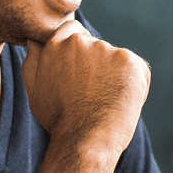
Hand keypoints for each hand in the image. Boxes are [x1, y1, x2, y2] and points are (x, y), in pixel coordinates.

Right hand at [22, 21, 150, 157]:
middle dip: (97, 66)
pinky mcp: (130, 61)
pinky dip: (135, 85)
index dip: (80, 53)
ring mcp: (107, 50)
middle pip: (97, 46)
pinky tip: (121, 103)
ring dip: (116, 76)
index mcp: (57, 43)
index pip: (74, 31)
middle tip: (92, 95)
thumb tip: (35, 39)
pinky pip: (137, 70)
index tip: (82, 74)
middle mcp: (82, 41)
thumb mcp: (35, 88)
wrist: (84, 141)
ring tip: (105, 102)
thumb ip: (34, 59)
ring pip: (117, 59)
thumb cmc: (58, 119)